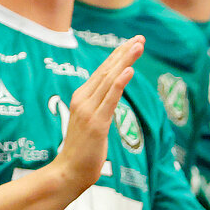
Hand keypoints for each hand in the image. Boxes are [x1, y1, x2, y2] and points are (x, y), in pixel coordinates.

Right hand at [50, 39, 141, 193]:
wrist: (69, 171)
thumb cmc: (83, 149)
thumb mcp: (92, 121)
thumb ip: (100, 105)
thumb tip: (112, 95)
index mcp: (81, 97)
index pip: (103, 71)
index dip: (117, 55)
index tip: (132, 42)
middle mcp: (83, 99)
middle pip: (107, 70)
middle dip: (124, 52)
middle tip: (140, 38)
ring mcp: (89, 110)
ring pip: (110, 80)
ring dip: (125, 61)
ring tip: (138, 46)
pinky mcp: (97, 123)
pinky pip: (110, 99)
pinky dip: (120, 83)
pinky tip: (129, 70)